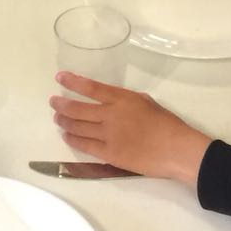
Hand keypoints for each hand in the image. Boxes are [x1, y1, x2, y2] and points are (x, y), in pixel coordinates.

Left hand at [50, 74, 210, 184]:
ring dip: (64, 121)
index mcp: (122, 99)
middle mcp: (110, 114)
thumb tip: (111, 103)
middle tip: (54, 102)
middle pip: (78, 108)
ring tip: (56, 118)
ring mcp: (108, 135)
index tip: (60, 77)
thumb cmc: (167, 124)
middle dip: (62, 104)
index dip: (72, 81)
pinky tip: (66, 135)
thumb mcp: (146, 102)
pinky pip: (84, 145)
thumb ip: (126, 101)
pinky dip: (72, 139)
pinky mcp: (109, 154)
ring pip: (78, 126)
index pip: (91, 87)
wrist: (176, 149)